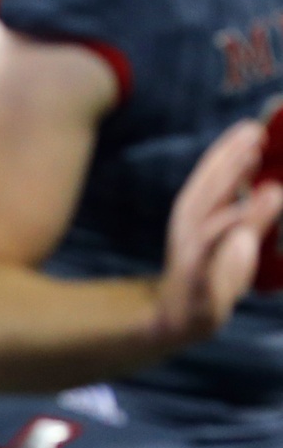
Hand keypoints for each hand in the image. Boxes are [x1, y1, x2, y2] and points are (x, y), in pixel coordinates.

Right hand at [154, 119, 282, 346]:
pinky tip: (244, 229)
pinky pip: (209, 255)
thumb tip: (267, 181)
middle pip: (208, 187)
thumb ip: (249, 210)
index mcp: (196, 212)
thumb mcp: (234, 238)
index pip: (211, 175)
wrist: (179, 319)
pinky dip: (225, 238)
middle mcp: (189, 225)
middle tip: (254, 135)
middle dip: (230, 160)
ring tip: (261, 175)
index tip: (252, 128)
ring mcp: (191, 250)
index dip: (228, 151)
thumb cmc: (211, 275)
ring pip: (210, 216)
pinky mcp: (197, 277)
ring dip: (233, 194)